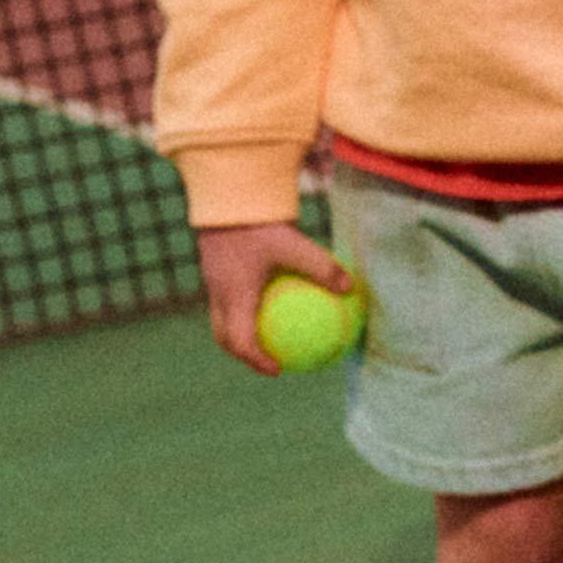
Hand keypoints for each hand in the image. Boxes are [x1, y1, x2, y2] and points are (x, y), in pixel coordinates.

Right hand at [196, 221, 357, 373]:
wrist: (223, 193)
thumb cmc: (257, 221)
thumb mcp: (294, 244)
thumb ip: (321, 267)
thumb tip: (350, 289)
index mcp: (234, 296)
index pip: (240, 341)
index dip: (256, 360)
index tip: (278, 369)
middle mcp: (218, 292)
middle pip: (224, 336)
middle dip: (244, 352)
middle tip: (269, 359)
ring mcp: (213, 280)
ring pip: (222, 317)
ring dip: (240, 330)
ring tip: (266, 332)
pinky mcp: (214, 267)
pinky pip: (226, 297)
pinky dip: (241, 307)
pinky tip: (265, 294)